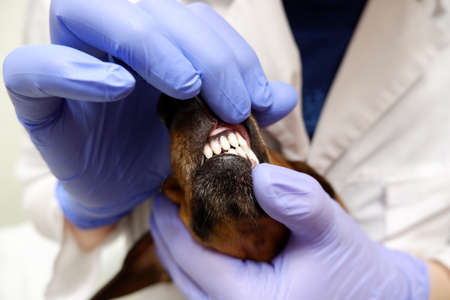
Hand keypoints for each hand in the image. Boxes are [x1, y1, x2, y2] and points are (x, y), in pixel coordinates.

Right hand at [2, 0, 296, 228]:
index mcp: (154, 40)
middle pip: (150, 10)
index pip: (192, 17)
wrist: (117, 190)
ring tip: (187, 87)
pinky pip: (36, 66)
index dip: (230, 49)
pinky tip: (119, 87)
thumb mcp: (207, 130)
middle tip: (232, 102)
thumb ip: (242, 108)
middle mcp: (110, 37)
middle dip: (202, 51)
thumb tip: (284, 97)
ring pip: (93, 14)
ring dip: (148, 44)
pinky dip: (75, 71)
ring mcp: (68, 58)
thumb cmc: (159, 151)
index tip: (258, 97)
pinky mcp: (35, 94)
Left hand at [150, 164, 429, 299]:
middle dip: (169, 230)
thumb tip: (257, 173)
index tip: (164, 188)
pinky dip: (196, 257)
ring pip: (187, 280)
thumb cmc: (351, 266)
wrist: (371, 295)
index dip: (169, 221)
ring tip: (178, 208)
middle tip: (168, 192)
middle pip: (180, 270)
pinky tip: (201, 233)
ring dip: (179, 244)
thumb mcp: (331, 229)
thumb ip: (299, 202)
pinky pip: (203, 285)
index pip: (189, 257)